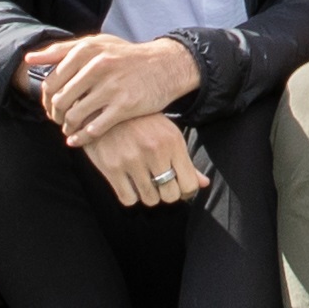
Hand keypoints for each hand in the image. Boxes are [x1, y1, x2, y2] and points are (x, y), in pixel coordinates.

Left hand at [23, 31, 206, 145]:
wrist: (165, 65)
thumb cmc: (126, 56)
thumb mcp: (96, 44)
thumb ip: (61, 50)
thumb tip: (29, 59)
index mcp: (86, 51)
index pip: (51, 81)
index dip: (46, 99)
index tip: (50, 106)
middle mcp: (97, 67)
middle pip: (60, 100)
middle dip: (55, 115)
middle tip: (58, 121)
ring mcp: (111, 87)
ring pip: (75, 115)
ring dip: (67, 127)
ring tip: (69, 129)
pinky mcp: (124, 106)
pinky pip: (94, 128)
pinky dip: (82, 137)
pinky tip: (78, 140)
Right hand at [83, 111, 203, 209]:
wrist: (105, 108)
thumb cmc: (141, 122)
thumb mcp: (167, 134)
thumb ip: (185, 161)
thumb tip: (204, 184)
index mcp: (173, 141)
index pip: (189, 184)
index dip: (186, 192)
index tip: (178, 187)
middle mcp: (155, 151)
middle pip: (170, 195)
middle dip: (166, 193)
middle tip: (160, 185)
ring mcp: (132, 160)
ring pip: (150, 199)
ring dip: (148, 195)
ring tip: (143, 182)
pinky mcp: (112, 167)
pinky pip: (128, 199)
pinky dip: (130, 196)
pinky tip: (129, 183)